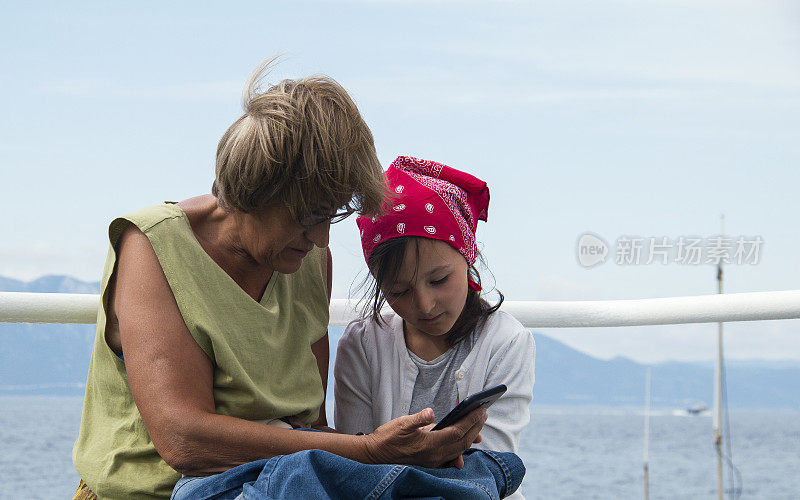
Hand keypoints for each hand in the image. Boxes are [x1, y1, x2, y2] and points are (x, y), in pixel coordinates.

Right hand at [363, 407, 486, 468]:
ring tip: (478, 425)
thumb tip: (430, 412)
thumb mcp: (402, 423)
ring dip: (471, 437)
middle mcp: (434, 455)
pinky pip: (452, 457)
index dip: (471, 420)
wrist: (376, 454)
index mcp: (429, 444)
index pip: (457, 432)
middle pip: (462, 441)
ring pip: (459, 450)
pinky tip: (465, 445)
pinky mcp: (431, 462)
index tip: (480, 410)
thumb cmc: (388, 437)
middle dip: (475, 427)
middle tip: (483, 413)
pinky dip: (461, 449)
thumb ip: (418, 419)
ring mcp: (433, 461)